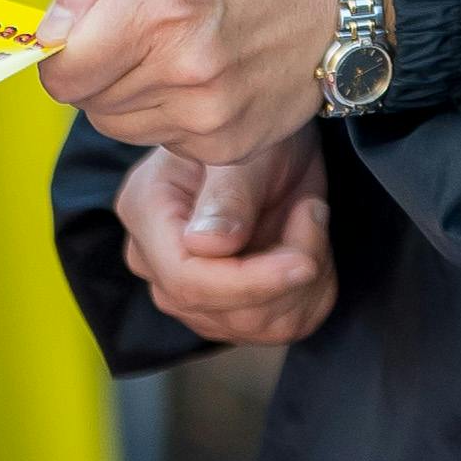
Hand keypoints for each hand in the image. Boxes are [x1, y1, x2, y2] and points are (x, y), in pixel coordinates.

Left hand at [41, 0, 344, 161]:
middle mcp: (184, 69)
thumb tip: (48, 33)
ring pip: (120, 126)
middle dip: (98, 71)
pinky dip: (169, 114)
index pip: (64, 71)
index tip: (81, 38)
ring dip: (130, 95)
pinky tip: (204, 77)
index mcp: (160, 7)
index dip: (61, 55)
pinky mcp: (228, 146)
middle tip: (141, 33)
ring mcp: (209, 115)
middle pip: (86, 102)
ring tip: (175, 53)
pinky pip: (163, 141)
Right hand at [113, 134, 335, 347]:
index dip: (248, 283)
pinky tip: (311, 249)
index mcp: (147, 211)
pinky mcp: (224, 309)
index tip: (304, 263)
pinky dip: (312, 295)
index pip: (186, 280)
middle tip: (313, 212)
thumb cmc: (258, 131)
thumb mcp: (248, 147)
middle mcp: (156, 260)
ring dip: (305, 283)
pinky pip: (279, 328)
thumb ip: (228, 195)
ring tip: (311, 220)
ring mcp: (187, 291)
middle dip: (286, 277)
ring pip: (256, 327)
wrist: (278, 141)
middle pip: (221, 312)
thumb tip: (204, 247)